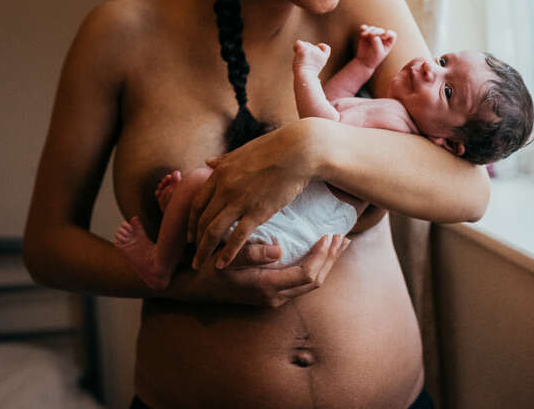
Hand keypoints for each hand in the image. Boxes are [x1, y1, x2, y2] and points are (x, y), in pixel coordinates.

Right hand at [173, 234, 350, 306]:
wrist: (191, 288)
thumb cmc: (206, 269)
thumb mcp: (223, 258)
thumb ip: (250, 254)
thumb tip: (278, 250)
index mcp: (265, 286)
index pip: (306, 274)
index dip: (322, 256)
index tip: (329, 236)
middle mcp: (273, 296)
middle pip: (314, 281)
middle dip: (330, 260)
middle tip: (341, 238)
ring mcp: (272, 297)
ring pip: (310, 284)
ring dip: (325, 264)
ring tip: (336, 244)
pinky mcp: (270, 292)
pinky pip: (300, 282)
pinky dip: (314, 267)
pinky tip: (316, 253)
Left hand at [188, 120, 324, 269]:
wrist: (297, 151)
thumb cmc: (272, 148)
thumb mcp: (241, 152)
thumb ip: (223, 160)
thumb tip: (207, 162)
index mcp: (219, 174)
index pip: (197, 203)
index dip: (191, 222)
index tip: (190, 235)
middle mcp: (224, 189)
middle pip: (202, 220)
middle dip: (195, 240)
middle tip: (192, 253)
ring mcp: (240, 201)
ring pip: (214, 231)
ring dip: (204, 250)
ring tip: (200, 264)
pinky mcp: (258, 212)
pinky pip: (238, 237)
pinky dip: (228, 253)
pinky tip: (222, 264)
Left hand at [292, 40, 330, 73]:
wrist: (305, 77)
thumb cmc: (308, 75)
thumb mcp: (314, 67)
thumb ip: (313, 59)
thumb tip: (305, 53)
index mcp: (323, 57)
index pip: (326, 48)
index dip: (321, 47)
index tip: (317, 49)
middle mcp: (318, 52)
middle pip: (310, 46)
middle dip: (305, 51)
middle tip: (304, 62)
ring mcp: (312, 50)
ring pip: (304, 44)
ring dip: (300, 51)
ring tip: (301, 60)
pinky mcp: (304, 49)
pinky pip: (298, 43)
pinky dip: (295, 47)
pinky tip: (296, 53)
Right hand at [355, 24, 395, 68]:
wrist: (364, 61)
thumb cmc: (374, 58)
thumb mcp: (377, 52)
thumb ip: (376, 42)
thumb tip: (372, 34)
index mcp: (388, 42)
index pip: (392, 35)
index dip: (389, 34)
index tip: (383, 37)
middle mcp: (382, 38)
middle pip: (381, 30)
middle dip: (376, 31)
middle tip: (371, 35)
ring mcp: (374, 36)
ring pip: (373, 29)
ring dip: (369, 30)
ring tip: (363, 35)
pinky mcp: (366, 35)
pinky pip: (366, 29)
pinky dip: (364, 28)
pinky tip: (362, 28)